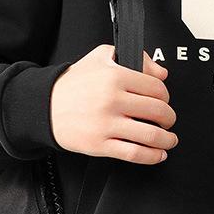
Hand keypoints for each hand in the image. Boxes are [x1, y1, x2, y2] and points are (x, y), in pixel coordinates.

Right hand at [50, 45, 177, 164]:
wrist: (44, 105)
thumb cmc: (75, 83)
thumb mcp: (102, 57)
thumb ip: (136, 59)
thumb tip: (162, 73)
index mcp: (115, 76)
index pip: (157, 88)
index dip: (166, 96)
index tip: (164, 101)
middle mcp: (112, 100)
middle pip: (159, 111)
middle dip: (169, 118)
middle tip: (167, 120)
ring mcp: (106, 123)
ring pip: (151, 134)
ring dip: (167, 139)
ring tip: (169, 139)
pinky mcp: (100, 144)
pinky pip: (134, 153)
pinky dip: (152, 156)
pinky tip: (158, 154)